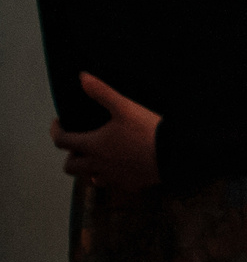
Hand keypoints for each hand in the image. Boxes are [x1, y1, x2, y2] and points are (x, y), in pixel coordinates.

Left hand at [50, 74, 161, 189]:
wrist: (175, 155)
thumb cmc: (148, 131)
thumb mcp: (125, 107)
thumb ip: (102, 92)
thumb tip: (82, 77)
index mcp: (92, 145)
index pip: (62, 141)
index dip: (56, 130)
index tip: (60, 123)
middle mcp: (98, 164)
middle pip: (70, 166)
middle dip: (70, 155)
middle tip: (79, 144)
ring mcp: (113, 177)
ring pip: (90, 178)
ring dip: (89, 169)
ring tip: (98, 158)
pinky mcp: (130, 184)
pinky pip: (113, 183)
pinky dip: (111, 176)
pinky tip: (120, 168)